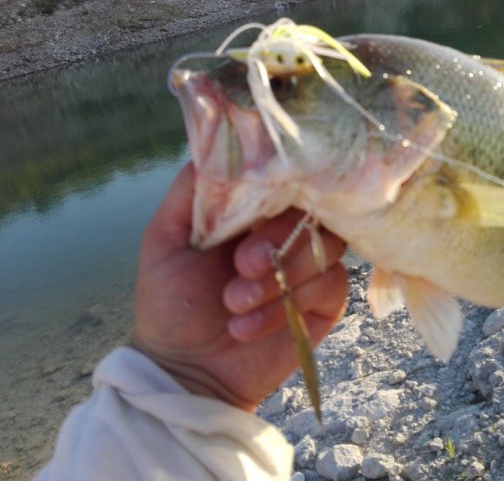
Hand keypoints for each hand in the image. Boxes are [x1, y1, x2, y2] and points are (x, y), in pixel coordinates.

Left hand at [132, 163, 347, 411]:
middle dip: (277, 242)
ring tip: (233, 305)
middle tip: (241, 267)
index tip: (253, 215)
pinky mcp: (325, 303)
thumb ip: (190, 191)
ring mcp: (311, 266)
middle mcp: (288, 232)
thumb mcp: (164, 239)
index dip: (279, 190)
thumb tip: (219, 144)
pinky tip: (246, 327)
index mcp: (256, 210)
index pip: (288, 178)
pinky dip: (284, 309)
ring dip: (277, 281)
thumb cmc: (171, 303)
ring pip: (326, 250)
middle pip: (316, 211)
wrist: (184, 369)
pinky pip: (329, 288)